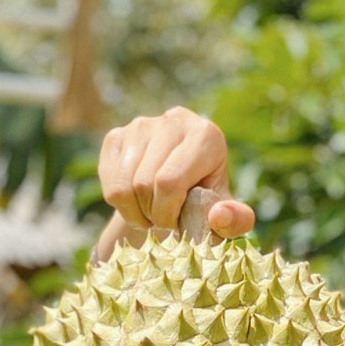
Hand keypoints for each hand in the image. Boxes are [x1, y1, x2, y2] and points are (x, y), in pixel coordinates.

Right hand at [97, 108, 254, 248]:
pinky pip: (108, 181)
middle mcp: (173, 120)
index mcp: (206, 135)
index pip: (169, 181)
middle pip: (144, 184)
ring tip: (152, 214)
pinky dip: (120, 204)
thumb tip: (219, 216)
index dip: (167, 213)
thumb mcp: (226, 215)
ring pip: (123, 185)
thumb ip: (236, 220)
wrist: (179, 190)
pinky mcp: (117, 135)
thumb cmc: (207, 203)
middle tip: (163, 221)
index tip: (176, 224)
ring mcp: (141, 125)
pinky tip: (137, 203)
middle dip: (152, 215)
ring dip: (135, 213)